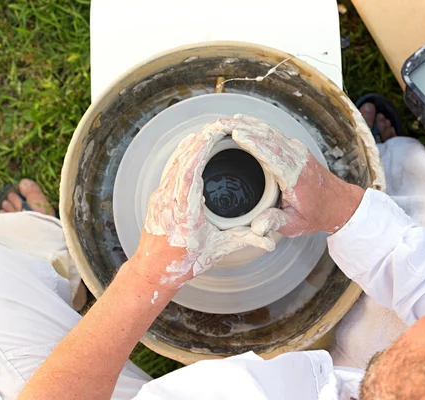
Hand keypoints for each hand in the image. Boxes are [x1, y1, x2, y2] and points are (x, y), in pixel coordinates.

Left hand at [140, 119, 277, 286]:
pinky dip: (181, 154)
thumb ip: (245, 241)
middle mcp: (169, 200)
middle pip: (182, 161)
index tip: (214, 133)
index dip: (201, 150)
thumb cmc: (183, 262)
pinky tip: (190, 145)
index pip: (191, 172)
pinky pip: (170, 169)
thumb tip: (270, 240)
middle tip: (217, 125)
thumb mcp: (217, 252)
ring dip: (190, 145)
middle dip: (200, 140)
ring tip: (207, 130)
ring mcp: (161, 197)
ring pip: (174, 162)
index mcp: (185, 211)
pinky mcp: (158, 197)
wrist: (154, 270)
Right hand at [231, 114, 364, 237]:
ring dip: (248, 124)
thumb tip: (257, 227)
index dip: (255, 144)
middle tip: (221, 123)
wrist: (337, 203)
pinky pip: (273, 133)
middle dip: (245, 128)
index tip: (238, 135)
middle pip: (269, 138)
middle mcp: (297, 159)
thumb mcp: (295, 225)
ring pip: (270, 132)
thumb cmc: (315, 214)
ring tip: (225, 120)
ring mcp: (297, 150)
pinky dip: (256, 127)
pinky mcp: (294, 147)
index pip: (274, 156)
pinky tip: (242, 123)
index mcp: (296, 176)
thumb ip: (275, 223)